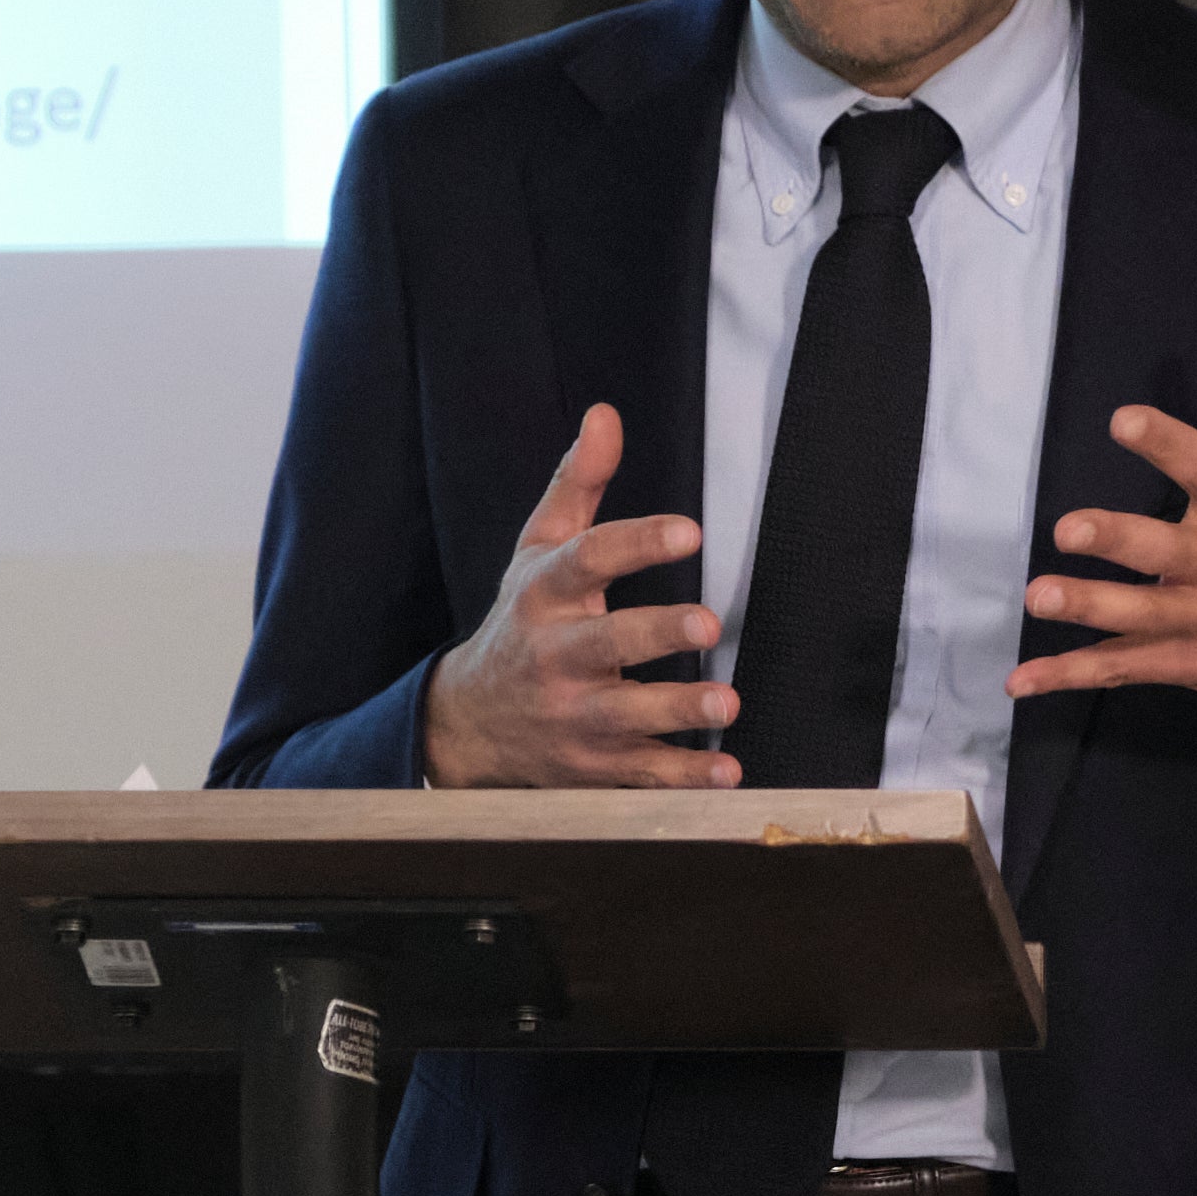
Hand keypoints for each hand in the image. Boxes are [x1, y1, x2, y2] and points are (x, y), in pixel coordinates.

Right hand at [420, 406, 743, 787]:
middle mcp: (554, 657)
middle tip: (707, 623)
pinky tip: (726, 774)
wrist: (470, 723)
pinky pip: (640, 777)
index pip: (586, 562)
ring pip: (625, 718)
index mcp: (544, 596)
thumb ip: (577, 484)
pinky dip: (683, 780)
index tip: (689, 531)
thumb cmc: (522, 622)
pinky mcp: (591, 767)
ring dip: (677, 712)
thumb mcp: (537, 550)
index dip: (636, 543)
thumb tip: (606, 415)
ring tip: (725, 704)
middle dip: (655, 634)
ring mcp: (572, 717)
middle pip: (603, 644)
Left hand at [1012, 308, 1196, 743]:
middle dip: (1117, 539)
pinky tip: (1026, 679)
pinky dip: (1077, 674)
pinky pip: (1132, 667)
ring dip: (1090, 607)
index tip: (1123, 421)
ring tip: (1040, 595)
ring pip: (1142, 613)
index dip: (1164, 443)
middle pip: (1165, 548)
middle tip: (1069, 529)